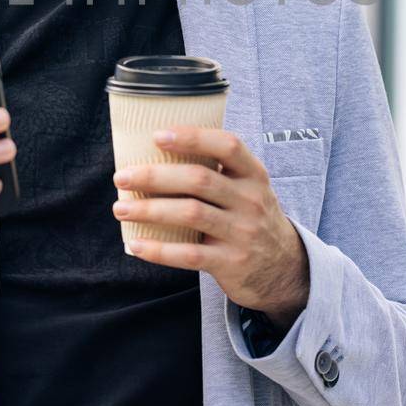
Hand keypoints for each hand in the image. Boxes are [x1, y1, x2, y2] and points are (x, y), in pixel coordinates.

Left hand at [112, 125, 309, 329]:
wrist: (284, 270)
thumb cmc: (252, 220)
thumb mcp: (249, 191)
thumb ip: (218, 173)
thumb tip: (159, 153)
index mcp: (254, 175)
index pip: (227, 146)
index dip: (193, 137)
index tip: (157, 136)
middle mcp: (251, 201)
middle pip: (199, 180)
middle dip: (155, 176)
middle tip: (122, 177)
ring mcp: (242, 233)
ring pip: (190, 214)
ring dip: (149, 210)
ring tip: (121, 208)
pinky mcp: (230, 263)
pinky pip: (189, 254)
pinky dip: (159, 250)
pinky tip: (136, 244)